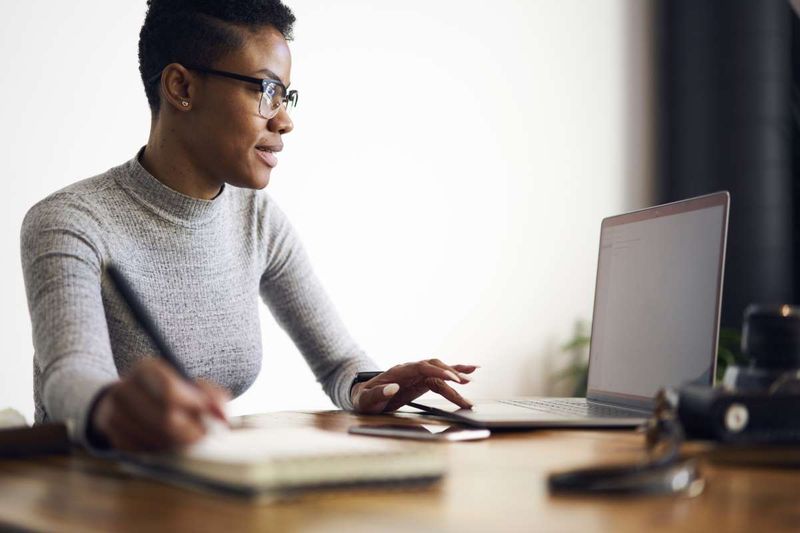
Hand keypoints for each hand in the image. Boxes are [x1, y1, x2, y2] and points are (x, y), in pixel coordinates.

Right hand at [89, 358, 229, 451]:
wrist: (130, 400)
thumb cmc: (170, 391)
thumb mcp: (191, 384)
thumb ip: (212, 396)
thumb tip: (222, 416)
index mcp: (146, 368)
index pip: (170, 390)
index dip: (193, 407)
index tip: (209, 417)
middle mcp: (125, 387)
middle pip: (163, 418)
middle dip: (190, 431)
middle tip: (203, 435)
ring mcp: (114, 412)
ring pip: (154, 437)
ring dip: (175, 443)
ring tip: (185, 438)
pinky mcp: (111, 434)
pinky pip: (141, 450)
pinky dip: (158, 450)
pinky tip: (165, 442)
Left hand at [351, 359, 477, 413]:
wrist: (362, 397)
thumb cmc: (363, 399)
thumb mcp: (365, 400)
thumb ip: (378, 394)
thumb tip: (393, 388)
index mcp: (398, 372)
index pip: (421, 367)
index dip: (437, 372)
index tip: (452, 379)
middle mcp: (410, 370)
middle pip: (434, 367)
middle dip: (450, 374)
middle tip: (465, 385)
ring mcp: (416, 374)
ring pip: (440, 371)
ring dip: (456, 375)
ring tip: (472, 379)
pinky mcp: (421, 380)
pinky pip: (440, 375)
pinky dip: (455, 372)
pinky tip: (469, 372)